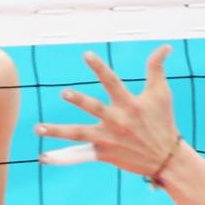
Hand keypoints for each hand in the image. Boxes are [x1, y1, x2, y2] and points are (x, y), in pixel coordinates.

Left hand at [36, 45, 182, 179]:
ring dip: (58, 131)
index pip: (112, 82)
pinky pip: (79, 156)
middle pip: (95, 109)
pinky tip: (43, 158)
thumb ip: (157, 68)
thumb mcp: (161, 93)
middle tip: (64, 93)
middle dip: (80, 101)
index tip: (86, 55)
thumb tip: (166, 46)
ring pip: (79, 134)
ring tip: (38, 128)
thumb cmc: (162, 121)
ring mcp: (108, 139)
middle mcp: (117, 121)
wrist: (165, 158)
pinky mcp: (104, 154)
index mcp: (130, 104)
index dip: (100, 68)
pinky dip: (61, 158)